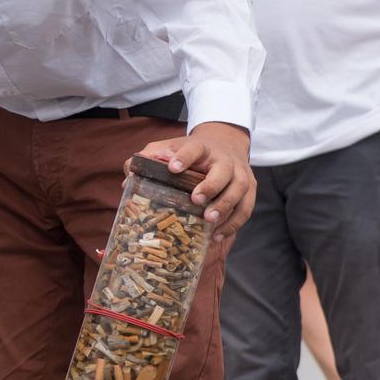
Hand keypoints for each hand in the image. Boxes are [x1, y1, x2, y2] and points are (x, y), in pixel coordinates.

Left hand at [133, 121, 254, 241]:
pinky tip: (217, 235)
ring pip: (239, 191)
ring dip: (224, 207)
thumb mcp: (169, 148)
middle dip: (211, 186)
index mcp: (202, 147)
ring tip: (208, 220)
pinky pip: (245, 208)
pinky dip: (233, 223)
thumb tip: (128, 178)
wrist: (225, 145)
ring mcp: (241, 174)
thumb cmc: (191, 152)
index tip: (172, 168)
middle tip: (196, 199)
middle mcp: (225, 160)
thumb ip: (149, 158)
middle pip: (223, 171)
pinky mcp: (250, 190)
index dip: (184, 158)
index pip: (194, 148)